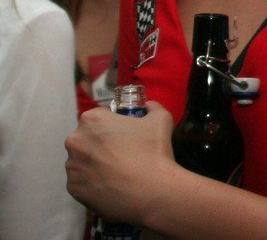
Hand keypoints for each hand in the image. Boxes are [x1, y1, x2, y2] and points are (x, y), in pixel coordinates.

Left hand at [66, 101, 175, 223]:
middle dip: (101, 143)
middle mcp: (75, 141)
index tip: (126, 134)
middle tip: (123, 153)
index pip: (99, 116)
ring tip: (119, 173)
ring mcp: (71, 167)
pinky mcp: (73, 189)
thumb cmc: (154, 151)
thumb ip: (153, 107)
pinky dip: (94, 182)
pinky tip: (113, 185)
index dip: (114, 123)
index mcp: (92, 120)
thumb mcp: (161, 119)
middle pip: (87, 138)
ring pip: (83, 161)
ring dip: (96, 163)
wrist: (151, 192)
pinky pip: (83, 181)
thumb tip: (148, 106)